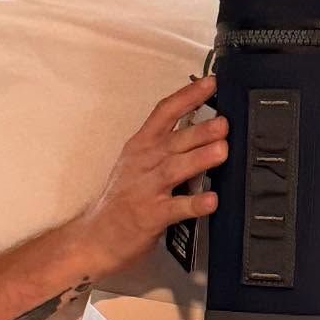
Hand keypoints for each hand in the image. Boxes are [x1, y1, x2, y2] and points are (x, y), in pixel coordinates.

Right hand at [77, 76, 228, 276]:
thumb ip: (166, 144)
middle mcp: (143, 163)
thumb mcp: (137, 161)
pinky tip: (211, 201)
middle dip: (200, 130)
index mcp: (141, 146)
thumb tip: (205, 127)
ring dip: (199, 159)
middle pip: (174, 140)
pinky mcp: (150, 216)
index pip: (164, 113)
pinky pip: (176, 209)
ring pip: (175, 169)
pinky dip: (194, 204)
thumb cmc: (122, 197)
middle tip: (224, 123)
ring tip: (221, 151)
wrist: (95, 237)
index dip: (188, 96)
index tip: (211, 83)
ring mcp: (146, 189)